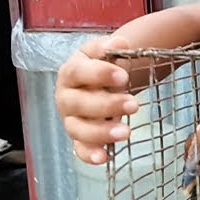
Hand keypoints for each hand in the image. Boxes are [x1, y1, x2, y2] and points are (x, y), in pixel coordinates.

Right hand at [55, 35, 138, 164]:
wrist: (100, 83)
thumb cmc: (103, 67)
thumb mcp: (105, 52)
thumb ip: (110, 46)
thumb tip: (122, 42)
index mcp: (71, 73)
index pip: (79, 72)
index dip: (99, 74)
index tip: (124, 76)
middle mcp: (66, 97)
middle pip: (79, 103)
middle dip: (107, 105)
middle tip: (134, 104)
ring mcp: (71, 119)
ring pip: (78, 129)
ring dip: (101, 132)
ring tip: (126, 132)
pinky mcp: (79, 138)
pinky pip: (79, 149)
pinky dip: (89, 154)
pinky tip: (104, 158)